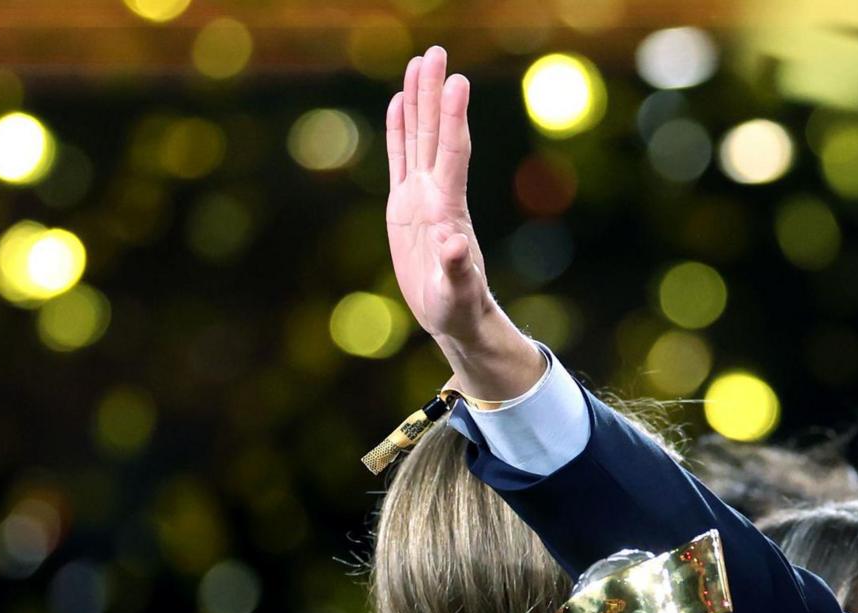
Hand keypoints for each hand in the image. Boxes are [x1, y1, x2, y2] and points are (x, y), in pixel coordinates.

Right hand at [384, 47, 538, 395]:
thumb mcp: (455, 291)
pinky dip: (399, 130)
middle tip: (435, 51)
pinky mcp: (406, 206)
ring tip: (418, 62)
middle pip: (435, 133)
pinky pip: (401, 158)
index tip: (458, 81)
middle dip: (434, 93)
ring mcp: (421, 196)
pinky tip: (399, 103)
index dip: (453, 118)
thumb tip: (454, 244)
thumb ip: (456, 268)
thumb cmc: (458, 307)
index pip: (453, 153)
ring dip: (418, 101)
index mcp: (448, 208)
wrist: (454, 316)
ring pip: (418, 138)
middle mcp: (436, 193)